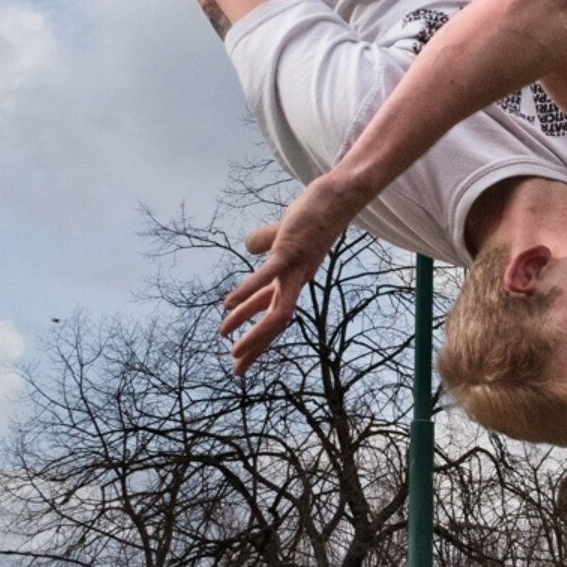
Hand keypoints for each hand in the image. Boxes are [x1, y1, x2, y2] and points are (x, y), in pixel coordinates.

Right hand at [218, 179, 355, 370]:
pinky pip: (268, 276)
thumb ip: (266, 240)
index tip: (239, 356)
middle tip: (237, 370)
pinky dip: (248, 291)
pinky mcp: (291, 250)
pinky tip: (228, 304)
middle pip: (275, 323)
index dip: (255, 336)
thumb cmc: (314, 214)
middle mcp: (296, 280)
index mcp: (291, 279)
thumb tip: (249, 245)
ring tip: (232, 346)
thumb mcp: (283, 233)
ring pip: (277, 310)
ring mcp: (295, 268)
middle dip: (255, 347)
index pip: (270, 314)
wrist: (338, 196)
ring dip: (255, 331)